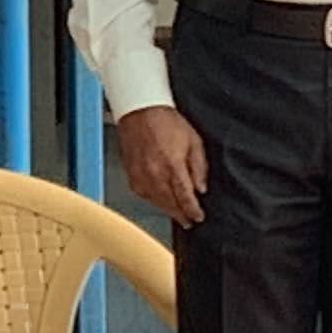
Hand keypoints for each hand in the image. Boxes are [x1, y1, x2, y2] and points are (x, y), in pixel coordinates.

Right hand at [116, 104, 209, 228]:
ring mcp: (140, 175)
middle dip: (180, 215)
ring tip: (176, 214)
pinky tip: (159, 200)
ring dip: (167, 210)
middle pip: (169, 204)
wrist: (140, 109)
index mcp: (172, 165)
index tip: (198, 217)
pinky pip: (142, 194)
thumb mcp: (194, 140)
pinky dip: (152, 200)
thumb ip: (199, 166)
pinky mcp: (130, 173)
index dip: (193, 211)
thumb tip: (201, 187)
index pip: (185, 197)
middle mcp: (155, 173)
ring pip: (155, 202)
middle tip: (188, 222)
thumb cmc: (166, 121)